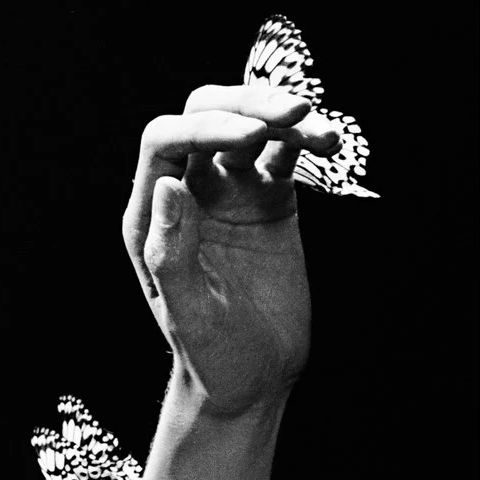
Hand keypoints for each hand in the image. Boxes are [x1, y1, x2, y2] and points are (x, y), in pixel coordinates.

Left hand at [125, 86, 337, 415]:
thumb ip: (172, 252)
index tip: (252, 134)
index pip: (164, 142)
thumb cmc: (210, 353)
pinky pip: (285, 155)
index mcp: (151, 216)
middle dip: (244, 104)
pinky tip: (328, 142)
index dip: (204, 126)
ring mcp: (230, 194)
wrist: (251, 376)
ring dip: (282, 116)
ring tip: (321, 131)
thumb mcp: (188, 311)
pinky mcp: (269, 202)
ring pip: (249, 128)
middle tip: (293, 112)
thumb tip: (167, 185)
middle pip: (204, 116)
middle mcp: (186, 195)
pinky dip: (306, 141)